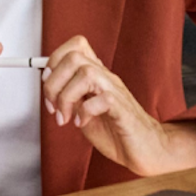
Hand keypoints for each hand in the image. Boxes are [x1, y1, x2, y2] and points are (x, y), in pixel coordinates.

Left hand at [40, 36, 195, 175]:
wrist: (145, 149)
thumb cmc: (117, 131)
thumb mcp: (83, 112)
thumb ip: (70, 97)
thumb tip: (49, 88)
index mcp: (96, 76)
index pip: (76, 46)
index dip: (55, 60)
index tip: (50, 87)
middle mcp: (106, 78)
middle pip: (74, 57)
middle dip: (53, 82)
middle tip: (54, 106)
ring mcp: (115, 91)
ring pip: (85, 72)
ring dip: (66, 97)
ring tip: (65, 117)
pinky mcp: (123, 109)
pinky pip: (101, 99)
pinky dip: (84, 112)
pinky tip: (81, 123)